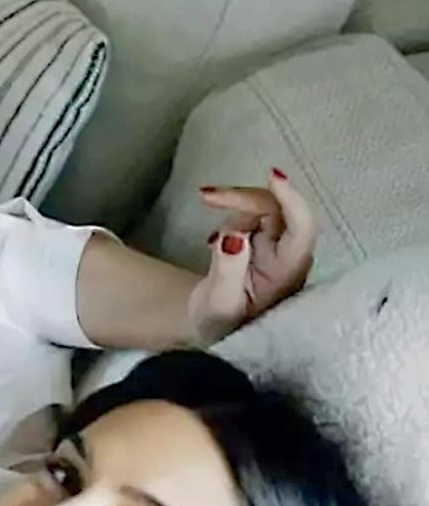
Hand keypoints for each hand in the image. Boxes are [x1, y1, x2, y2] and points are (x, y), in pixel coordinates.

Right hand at [188, 168, 316, 344]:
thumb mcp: (218, 304)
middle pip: (279, 211)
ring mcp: (280, 248)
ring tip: (206, 228)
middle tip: (205, 196)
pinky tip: (215, 240)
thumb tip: (234, 236)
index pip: (301, 229)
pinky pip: (256, 216)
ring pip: (266, 209)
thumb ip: (227, 270)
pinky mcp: (268, 243)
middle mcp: (291, 257)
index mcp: (287, 274)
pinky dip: (234, 216)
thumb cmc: (221, 324)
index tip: (272, 176)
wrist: (214, 329)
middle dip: (244, 198)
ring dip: (235, 206)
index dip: (291, 200)